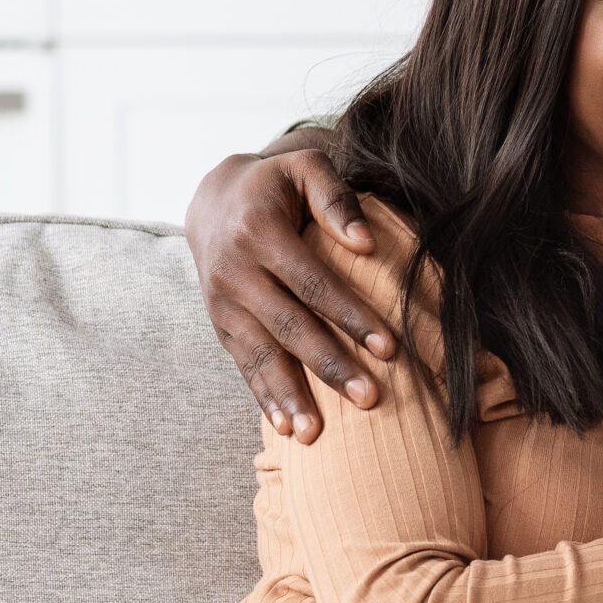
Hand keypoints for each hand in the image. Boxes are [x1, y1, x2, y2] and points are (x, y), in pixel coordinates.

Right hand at [184, 144, 395, 442]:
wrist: (213, 197)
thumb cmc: (276, 182)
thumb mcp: (306, 166)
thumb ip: (336, 197)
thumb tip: (367, 243)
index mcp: (259, 233)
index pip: (313, 284)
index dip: (351, 317)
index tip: (390, 348)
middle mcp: (234, 272)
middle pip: (289, 327)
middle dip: (329, 366)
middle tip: (369, 398)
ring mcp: (222, 302)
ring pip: (260, 355)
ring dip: (290, 396)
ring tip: (316, 435)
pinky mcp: (220, 324)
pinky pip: (243, 365)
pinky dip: (265, 397)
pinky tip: (288, 428)